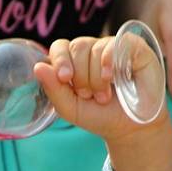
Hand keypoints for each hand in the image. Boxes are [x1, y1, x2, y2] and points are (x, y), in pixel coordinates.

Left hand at [34, 35, 165, 141]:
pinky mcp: (133, 46)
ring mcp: (112, 47)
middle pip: (76, 47)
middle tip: (88, 96)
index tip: (65, 78)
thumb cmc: (99, 116)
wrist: (129, 127)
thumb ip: (53, 89)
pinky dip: (109, 63)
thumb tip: (38, 66)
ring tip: (104, 96)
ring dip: (96, 79)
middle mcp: (92, 50)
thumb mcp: (70, 108)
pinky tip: (111, 78)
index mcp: (74, 62)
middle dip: (80, 77)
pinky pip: (116, 44)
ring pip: (95, 48)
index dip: (60, 60)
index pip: (59, 47)